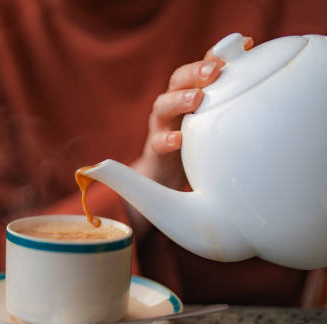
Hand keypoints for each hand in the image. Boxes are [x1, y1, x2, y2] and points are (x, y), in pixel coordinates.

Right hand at [129, 36, 253, 238]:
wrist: (166, 179)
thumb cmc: (195, 146)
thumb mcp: (213, 122)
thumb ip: (231, 103)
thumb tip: (267, 85)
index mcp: (188, 94)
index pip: (201, 68)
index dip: (218, 55)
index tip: (244, 44)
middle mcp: (172, 106)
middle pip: (178, 80)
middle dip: (195, 72)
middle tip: (214, 70)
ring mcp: (161, 127)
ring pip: (163, 107)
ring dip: (179, 99)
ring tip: (196, 98)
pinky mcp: (155, 151)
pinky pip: (157, 144)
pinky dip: (166, 140)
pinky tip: (178, 139)